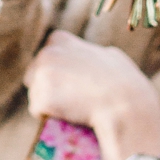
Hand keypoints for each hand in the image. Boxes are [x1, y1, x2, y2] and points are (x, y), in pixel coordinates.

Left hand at [24, 29, 159, 159]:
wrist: (125, 107)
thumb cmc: (124, 83)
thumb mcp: (111, 56)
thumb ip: (93, 53)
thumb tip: (95, 55)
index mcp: (60, 40)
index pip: (45, 57)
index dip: (55, 73)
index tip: (68, 83)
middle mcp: (46, 54)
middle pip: (34, 77)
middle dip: (47, 89)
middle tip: (69, 101)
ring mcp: (42, 77)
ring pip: (36, 96)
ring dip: (49, 105)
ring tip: (73, 110)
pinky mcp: (41, 100)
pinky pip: (38, 113)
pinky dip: (50, 119)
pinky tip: (68, 118)